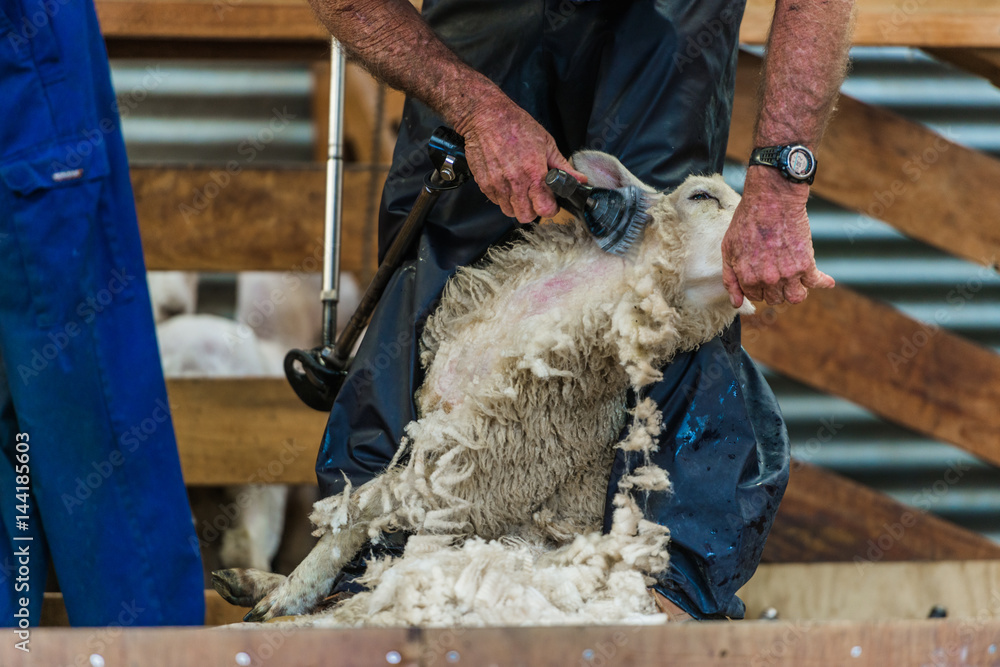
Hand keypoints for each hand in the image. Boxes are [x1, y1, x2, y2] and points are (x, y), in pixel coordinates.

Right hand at [455, 95, 586, 222]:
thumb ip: (562, 166)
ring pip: (510, 211)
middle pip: (526, 216)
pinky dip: (503, 197)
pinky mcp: (484, 183)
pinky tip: (507, 182)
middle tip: (535, 197)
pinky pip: (496, 201)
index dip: (550, 208)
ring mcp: (497, 184)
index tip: (550, 202)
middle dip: (533, 210)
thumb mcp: (546, 143)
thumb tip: (580, 179)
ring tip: (520, 189)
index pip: (545, 209)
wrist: (486, 116)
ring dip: (517, 205)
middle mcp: (515, 182)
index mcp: (534, 172)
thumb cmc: (516, 125)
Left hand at [722, 167, 833, 306]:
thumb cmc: (747, 220)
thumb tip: (736, 303)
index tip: (761, 273)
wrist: (772, 199)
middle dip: (774, 288)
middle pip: (775, 299)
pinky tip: (827, 281)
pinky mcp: (806, 264)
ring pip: (795, 297)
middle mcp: (768, 280)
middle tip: (777, 271)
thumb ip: (730, 279)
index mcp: (747, 278)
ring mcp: (788, 274)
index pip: (754, 296)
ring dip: (796, 291)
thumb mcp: (728, 250)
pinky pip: (817, 282)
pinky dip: (824, 283)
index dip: (757, 285)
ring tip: (796, 280)